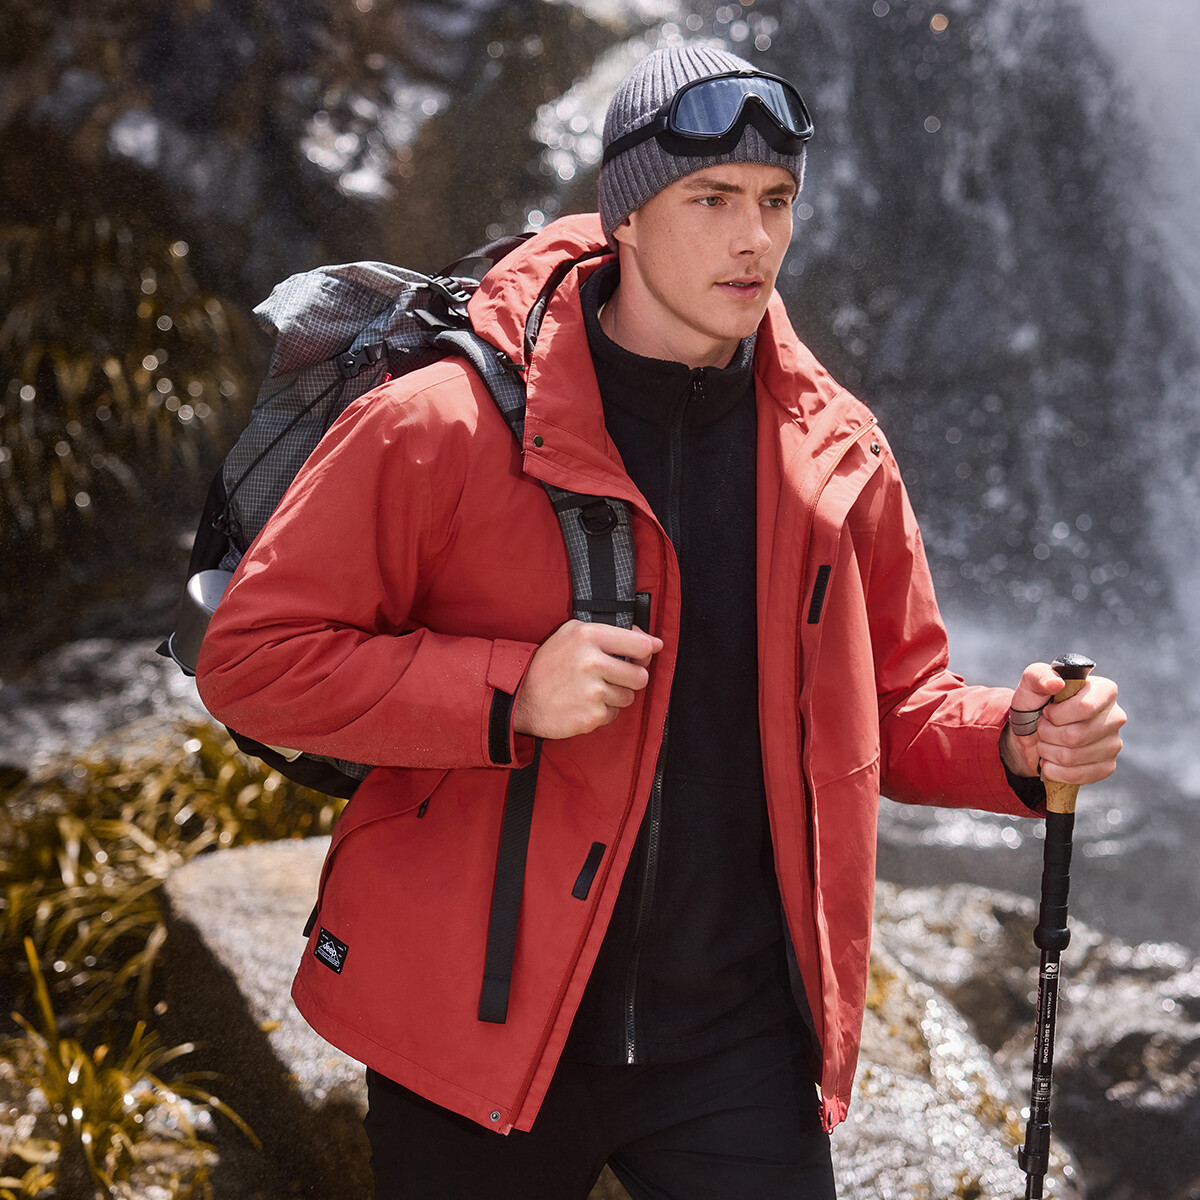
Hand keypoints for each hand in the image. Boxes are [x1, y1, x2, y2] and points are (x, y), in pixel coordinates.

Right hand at [513, 621, 663, 738]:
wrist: (520, 697)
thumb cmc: (548, 664)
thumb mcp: (571, 633)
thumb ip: (610, 632)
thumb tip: (651, 642)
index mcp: (588, 636)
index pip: (641, 645)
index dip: (647, 651)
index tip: (646, 654)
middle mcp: (592, 662)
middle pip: (640, 676)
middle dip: (631, 678)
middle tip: (613, 676)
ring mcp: (593, 691)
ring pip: (629, 697)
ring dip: (615, 696)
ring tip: (592, 690)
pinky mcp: (591, 715)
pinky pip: (614, 714)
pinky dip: (603, 711)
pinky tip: (584, 703)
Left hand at [999, 661, 1125, 784]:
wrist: (1032, 733)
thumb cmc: (1036, 703)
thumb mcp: (1030, 684)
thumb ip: (1039, 676)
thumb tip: (1056, 683)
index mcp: (1104, 690)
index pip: (1085, 708)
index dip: (1058, 714)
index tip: (1047, 711)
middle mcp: (1115, 717)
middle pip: (1076, 735)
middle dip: (1047, 733)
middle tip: (1042, 728)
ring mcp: (1113, 744)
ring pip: (1072, 757)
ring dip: (1047, 751)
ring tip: (1045, 742)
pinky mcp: (1107, 766)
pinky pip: (1077, 776)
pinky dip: (1054, 770)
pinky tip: (1050, 760)